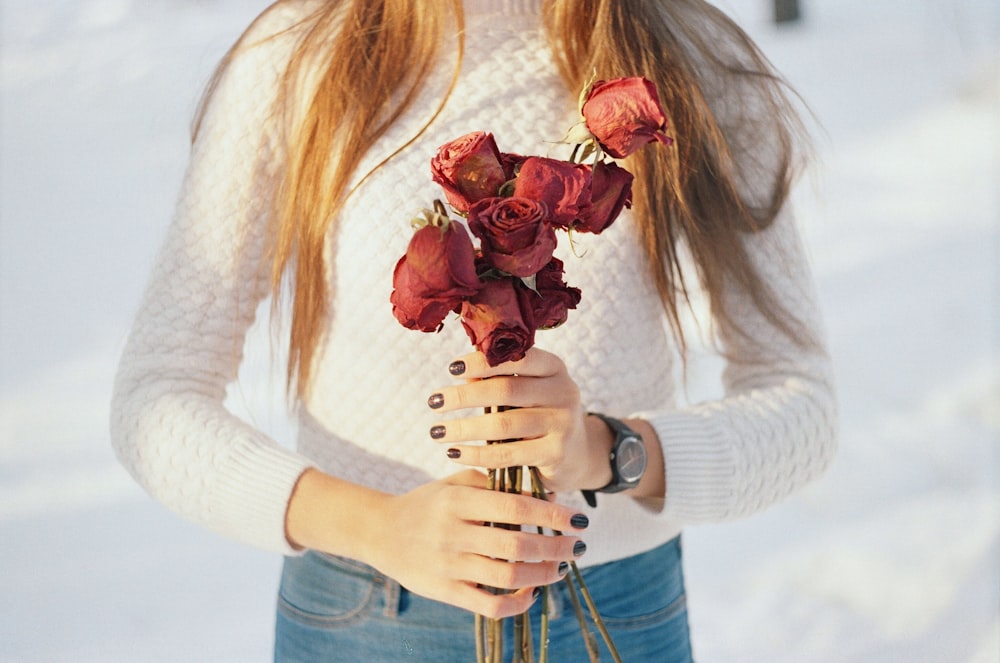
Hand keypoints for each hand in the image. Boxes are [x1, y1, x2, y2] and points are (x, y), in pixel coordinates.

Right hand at [367, 470, 587, 618]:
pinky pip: (488, 605)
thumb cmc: (428, 503)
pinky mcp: (444, 591)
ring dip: (542, 575)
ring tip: (561, 568)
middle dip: (555, 547)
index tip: (577, 519)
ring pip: (506, 577)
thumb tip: (549, 497)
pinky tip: (531, 593)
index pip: (514, 508)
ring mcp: (448, 565)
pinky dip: (516, 603)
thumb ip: (498, 484)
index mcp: (458, 500)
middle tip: (579, 546)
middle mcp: (452, 532)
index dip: (551, 515)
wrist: (379, 531)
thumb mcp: (456, 483)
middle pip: (515, 545)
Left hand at [426, 348, 614, 492]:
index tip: (451, 369)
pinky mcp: (556, 453)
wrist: (576, 455)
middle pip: (506, 389)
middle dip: (464, 396)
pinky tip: (454, 453)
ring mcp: (563, 423)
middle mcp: (563, 391)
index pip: (516, 357)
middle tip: (434, 401)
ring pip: (504, 424)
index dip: (482, 362)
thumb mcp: (527, 391)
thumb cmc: (540, 415)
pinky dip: (476, 454)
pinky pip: (507, 454)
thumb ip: (499, 379)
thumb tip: (459, 372)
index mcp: (554, 367)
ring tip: (436, 432)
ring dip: (464, 428)